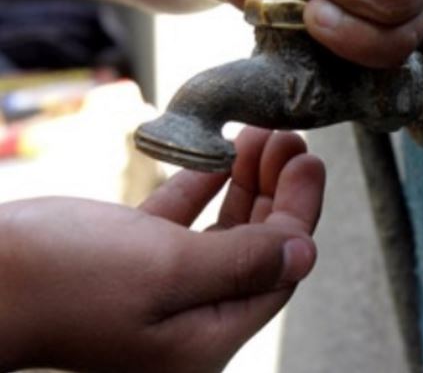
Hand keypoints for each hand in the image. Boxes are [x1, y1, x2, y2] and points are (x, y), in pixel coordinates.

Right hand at [0, 128, 323, 372]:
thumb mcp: (165, 270)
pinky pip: (185, 220)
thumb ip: (241, 263)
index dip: (299, 211)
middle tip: (291, 139)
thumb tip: (305, 253)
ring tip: (262, 135)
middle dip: (278, 191)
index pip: (277, 269)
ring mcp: (160, 286)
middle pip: (256, 247)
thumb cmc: (65, 277)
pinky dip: (204, 186)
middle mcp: (189, 317)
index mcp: (204, 336)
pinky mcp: (133, 257)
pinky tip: (219, 154)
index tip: (309, 160)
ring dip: (246, 182)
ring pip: (224, 230)